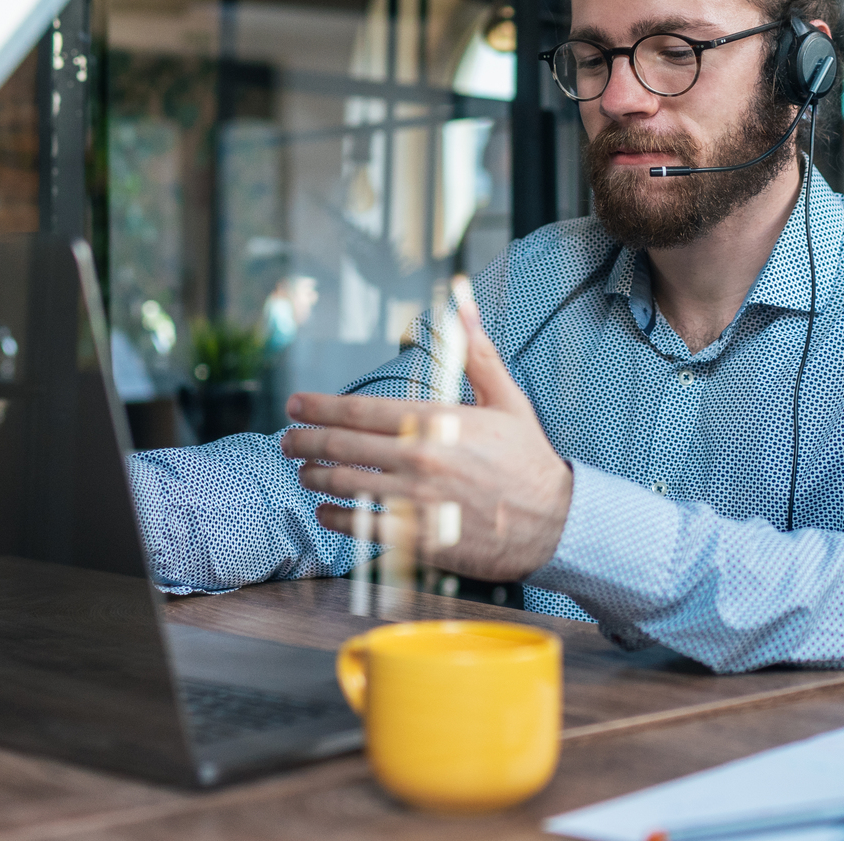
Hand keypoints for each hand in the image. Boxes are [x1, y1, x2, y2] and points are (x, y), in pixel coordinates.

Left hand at [280, 282, 572, 582]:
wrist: (556, 521)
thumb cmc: (528, 459)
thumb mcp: (506, 399)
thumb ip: (476, 353)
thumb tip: (462, 303)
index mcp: (434, 421)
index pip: (359, 410)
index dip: (318, 406)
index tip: (294, 405)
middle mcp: (418, 459)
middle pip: (342, 446)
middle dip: (305, 440)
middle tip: (287, 440)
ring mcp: (416, 501)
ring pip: (345, 485)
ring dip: (316, 478)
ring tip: (304, 473)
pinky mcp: (419, 539)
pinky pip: (362, 528)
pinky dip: (336, 519)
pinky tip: (326, 512)